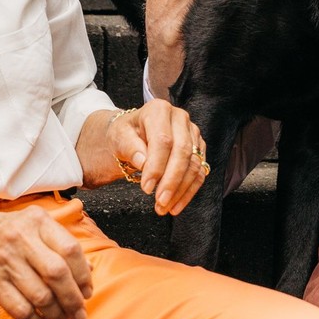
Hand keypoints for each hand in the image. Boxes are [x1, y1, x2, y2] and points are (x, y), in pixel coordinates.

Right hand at [0, 207, 92, 318]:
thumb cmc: (1, 234)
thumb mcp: (30, 226)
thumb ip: (58, 243)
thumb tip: (89, 269)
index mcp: (36, 220)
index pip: (70, 249)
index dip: (83, 275)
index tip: (87, 291)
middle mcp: (21, 238)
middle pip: (58, 274)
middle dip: (74, 300)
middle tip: (80, 315)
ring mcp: (5, 261)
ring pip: (41, 297)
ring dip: (58, 317)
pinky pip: (21, 311)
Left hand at [104, 101, 208, 216]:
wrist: (132, 135)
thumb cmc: (124, 134)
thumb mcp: (118, 137)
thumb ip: (129, 147)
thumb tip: (143, 161)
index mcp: (159, 110)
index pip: (163, 140)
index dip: (156, 166)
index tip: (146, 188)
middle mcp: (180, 118)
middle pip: (183, 152)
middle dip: (172, 181)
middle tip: (160, 202)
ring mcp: (192, 133)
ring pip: (194, 164)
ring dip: (180, 190)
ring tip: (164, 208)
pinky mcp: (198, 148)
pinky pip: (200, 172)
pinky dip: (189, 192)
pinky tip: (176, 205)